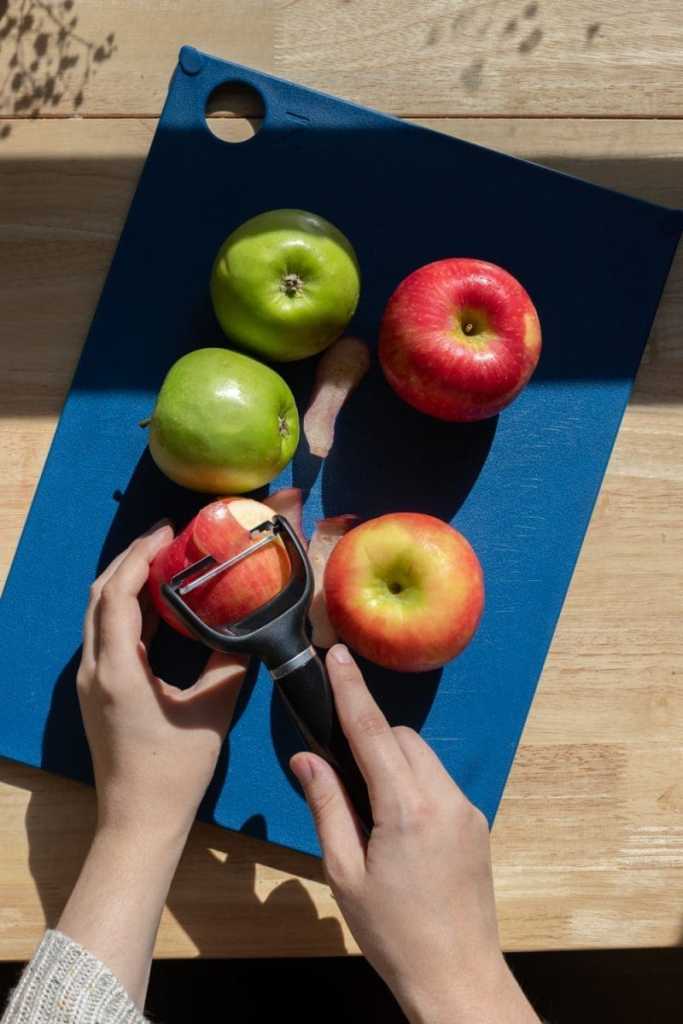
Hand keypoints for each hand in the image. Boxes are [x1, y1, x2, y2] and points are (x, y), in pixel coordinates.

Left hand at [76, 521, 247, 844]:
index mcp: (117, 670)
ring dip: (125, 581)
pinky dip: (127, 609)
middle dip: (130, 559)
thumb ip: (229, 665)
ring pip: (98, 614)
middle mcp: (93, 668)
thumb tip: (251, 631)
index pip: (116, 595)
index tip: (168, 532)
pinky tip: (159, 605)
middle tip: (166, 537)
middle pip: (99, 596)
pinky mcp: (98, 691)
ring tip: (163, 560)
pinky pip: (106, 634)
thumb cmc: (174, 771)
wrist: (138, 821)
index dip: (139, 556)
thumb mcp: (210, 713)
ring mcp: (90, 680)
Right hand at [290, 645, 537, 1023]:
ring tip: (370, 811)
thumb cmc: (393, 932)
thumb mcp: (344, 873)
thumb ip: (327, 806)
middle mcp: (444, 798)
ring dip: (393, 762)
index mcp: (407, 809)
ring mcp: (466, 809)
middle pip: (401, 739)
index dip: (351, 690)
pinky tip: (398, 827)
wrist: (458, 977)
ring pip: (423, 757)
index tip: (338, 654)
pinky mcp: (476, 823)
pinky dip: (413, 783)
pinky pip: (438, 782)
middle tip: (342, 774)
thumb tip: (307, 757)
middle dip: (370, 739)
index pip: (373, 732)